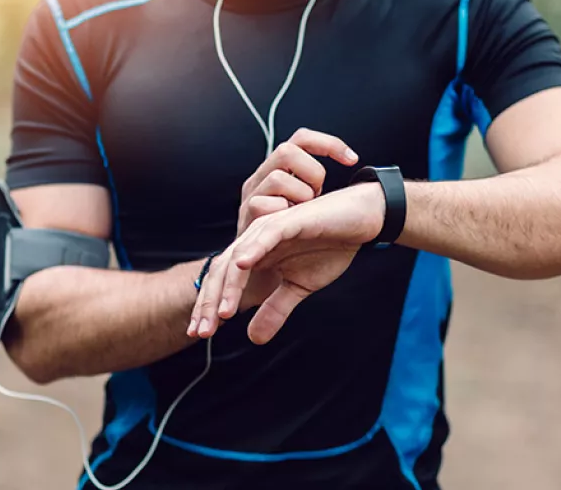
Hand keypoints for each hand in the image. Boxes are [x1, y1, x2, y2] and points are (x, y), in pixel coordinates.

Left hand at [188, 183, 385, 343]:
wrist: (360, 221)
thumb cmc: (329, 247)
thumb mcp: (298, 287)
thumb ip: (275, 309)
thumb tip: (253, 339)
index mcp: (255, 255)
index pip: (222, 283)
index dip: (208, 308)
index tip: (200, 335)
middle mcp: (255, 240)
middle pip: (221, 271)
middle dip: (208, 302)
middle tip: (201, 332)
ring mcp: (270, 229)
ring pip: (239, 257)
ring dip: (229, 286)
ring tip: (222, 313)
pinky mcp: (290, 220)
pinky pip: (267, 234)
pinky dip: (254, 249)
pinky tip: (243, 266)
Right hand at [237, 128, 358, 234]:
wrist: (261, 274)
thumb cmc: (289, 241)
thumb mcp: (303, 207)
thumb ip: (313, 187)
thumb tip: (353, 175)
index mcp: (276, 170)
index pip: (301, 139)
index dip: (328, 144)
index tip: (353, 160)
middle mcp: (261, 178)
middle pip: (287, 151)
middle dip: (311, 173)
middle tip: (317, 195)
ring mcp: (251, 196)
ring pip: (277, 179)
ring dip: (298, 197)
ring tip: (301, 215)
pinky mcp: (246, 216)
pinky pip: (263, 205)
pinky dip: (282, 215)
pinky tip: (290, 227)